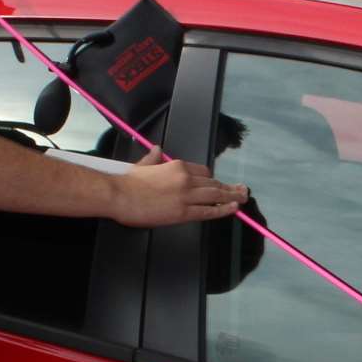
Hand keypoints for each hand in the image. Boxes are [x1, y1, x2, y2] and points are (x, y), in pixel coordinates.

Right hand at [113, 146, 248, 226]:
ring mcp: (185, 195)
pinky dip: (223, 210)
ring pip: (215, 195)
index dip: (212, 180)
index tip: (219, 184)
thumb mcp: (142, 165)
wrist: (118, 195)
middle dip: (229, 187)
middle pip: (213, 182)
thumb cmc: (127, 182)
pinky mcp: (183, 212)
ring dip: (231, 197)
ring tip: (242, 198)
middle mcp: (185, 178)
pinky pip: (208, 210)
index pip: (202, 171)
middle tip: (241, 190)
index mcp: (176, 166)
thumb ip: (153, 158)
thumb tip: (157, 149)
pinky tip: (232, 209)